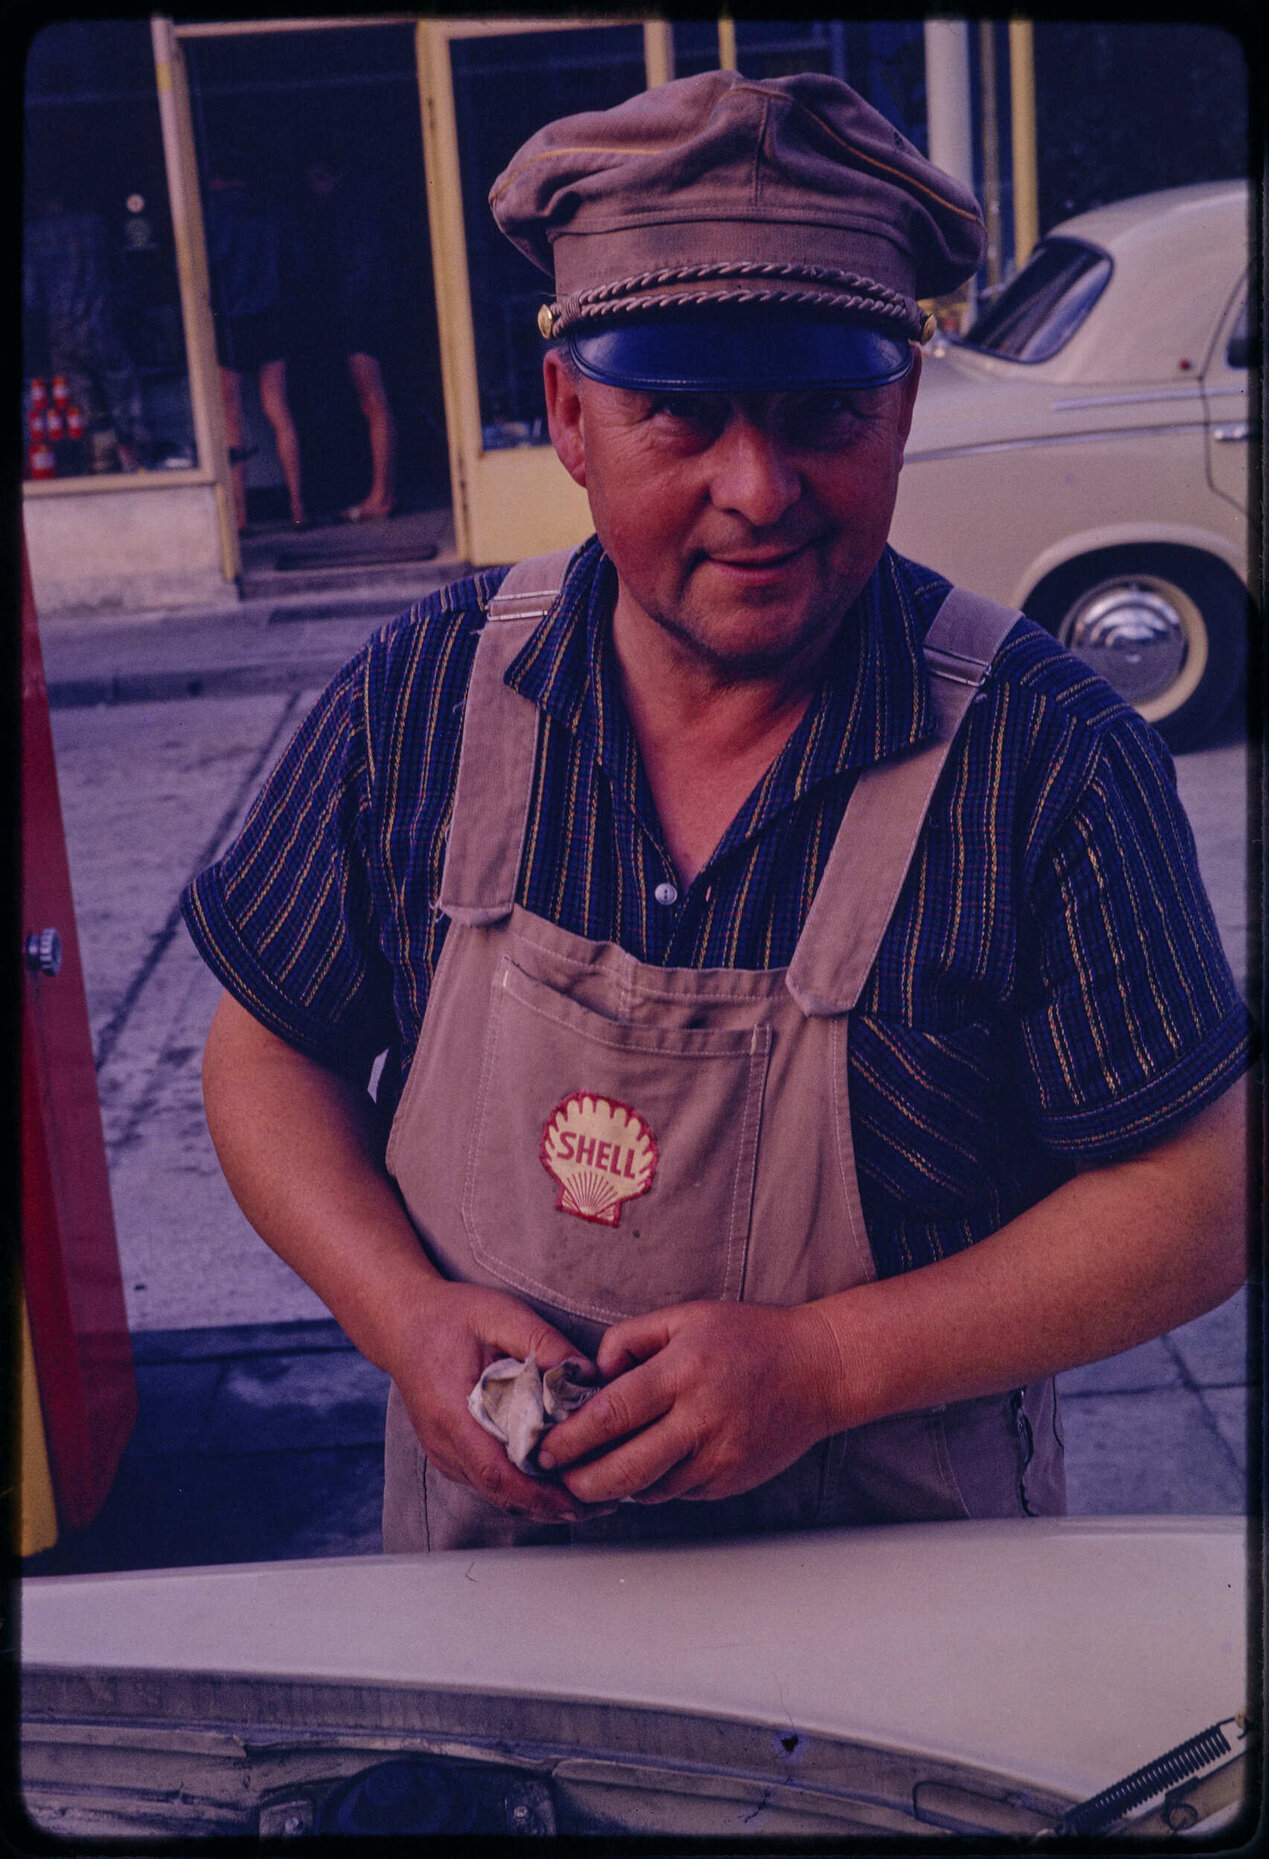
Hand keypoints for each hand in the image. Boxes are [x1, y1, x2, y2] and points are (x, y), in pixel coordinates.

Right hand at [384, 1280, 614, 1524]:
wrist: (402, 1324)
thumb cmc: (448, 1317)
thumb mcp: (500, 1315)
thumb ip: (544, 1342)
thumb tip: (587, 1374)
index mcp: (452, 1414)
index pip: (497, 1473)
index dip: (539, 1494)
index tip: (580, 1498)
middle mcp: (445, 1445)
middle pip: (501, 1493)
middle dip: (551, 1506)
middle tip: (600, 1505)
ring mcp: (445, 1454)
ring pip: (497, 1493)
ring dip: (539, 1500)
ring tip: (588, 1494)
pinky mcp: (452, 1454)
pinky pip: (490, 1480)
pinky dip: (523, 1485)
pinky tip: (554, 1476)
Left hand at [538, 1300, 840, 1505]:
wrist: (819, 1370)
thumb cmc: (750, 1337)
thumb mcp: (686, 1317)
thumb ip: (630, 1340)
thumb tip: (592, 1377)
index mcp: (684, 1373)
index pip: (613, 1413)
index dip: (571, 1437)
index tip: (545, 1448)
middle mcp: (701, 1419)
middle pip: (625, 1469)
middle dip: (582, 1480)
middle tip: (557, 1477)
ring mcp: (719, 1456)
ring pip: (649, 1489)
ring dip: (614, 1488)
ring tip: (590, 1476)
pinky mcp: (731, 1480)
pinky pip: (678, 1493)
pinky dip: (653, 1487)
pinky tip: (641, 1470)